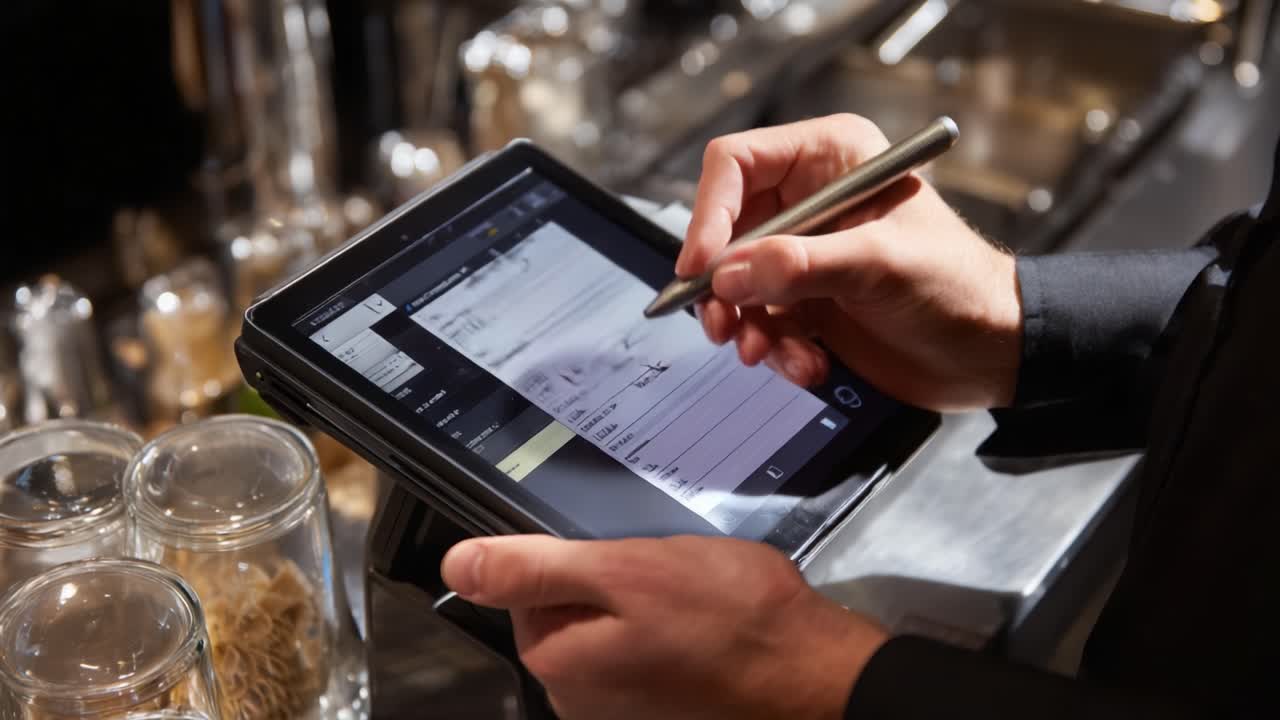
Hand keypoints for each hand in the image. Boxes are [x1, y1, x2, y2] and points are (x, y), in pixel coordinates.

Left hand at [441, 535, 886, 719]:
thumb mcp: (626, 571)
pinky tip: (708, 622)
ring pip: (613, 631)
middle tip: (668, 572)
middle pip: (570, 613)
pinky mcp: (664, 711)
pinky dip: (672, 632)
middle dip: (614, 582)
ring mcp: (625, 715)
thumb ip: (536, 568)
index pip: (529, 589)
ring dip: (646, 605)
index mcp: (559, 665)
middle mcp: (581, 705)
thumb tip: (458, 566)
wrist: (819, 675)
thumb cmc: (728, 616)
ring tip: (695, 597)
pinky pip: (648, 655)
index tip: (625, 551)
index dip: (577, 558)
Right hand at [678, 114, 1022, 409]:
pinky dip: (774, 350)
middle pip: (726, 231)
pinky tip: (808, 365)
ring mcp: (806, 255)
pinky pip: (760, 322)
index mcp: (830, 159)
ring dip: (747, 325)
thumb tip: (729, 273)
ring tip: (766, 352)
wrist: (993, 353)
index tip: (701, 267)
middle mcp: (810, 202)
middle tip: (721, 324)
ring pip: (736, 285)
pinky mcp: (807, 303)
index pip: (737, 166)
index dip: (710, 214)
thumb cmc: (960, 286)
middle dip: (721, 284)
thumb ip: (801, 265)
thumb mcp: (880, 265)